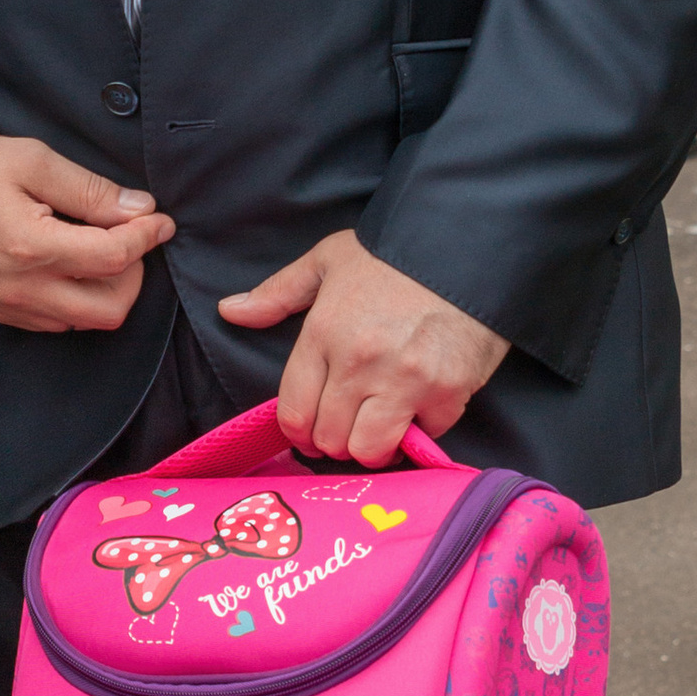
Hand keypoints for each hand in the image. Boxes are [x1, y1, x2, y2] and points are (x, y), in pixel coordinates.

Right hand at [0, 135, 172, 333]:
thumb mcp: (35, 161)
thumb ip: (91, 191)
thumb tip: (140, 209)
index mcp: (30, 247)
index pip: (113, 259)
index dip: (147, 238)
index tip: (160, 220)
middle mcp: (19, 289)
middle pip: (109, 309)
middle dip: (133, 274)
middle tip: (128, 238)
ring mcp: (5, 307)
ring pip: (84, 322)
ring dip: (105, 290)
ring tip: (97, 249)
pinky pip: (54, 323)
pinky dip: (75, 300)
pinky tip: (68, 265)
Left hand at [218, 230, 508, 464]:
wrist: (466, 243)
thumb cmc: (392, 253)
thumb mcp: (328, 260)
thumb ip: (278, 292)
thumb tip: (230, 310)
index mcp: (323, 334)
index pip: (293, 413)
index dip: (299, 432)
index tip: (312, 429)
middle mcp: (358, 364)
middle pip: (330, 440)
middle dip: (335, 440)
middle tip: (349, 425)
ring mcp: (404, 381)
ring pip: (370, 451)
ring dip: (373, 447)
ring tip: (380, 426)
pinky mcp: (448, 392)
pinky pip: (425, 437)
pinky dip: (422, 429)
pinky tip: (421, 406)